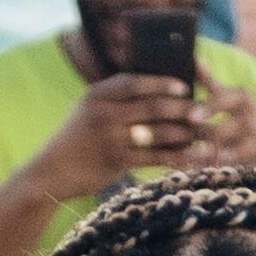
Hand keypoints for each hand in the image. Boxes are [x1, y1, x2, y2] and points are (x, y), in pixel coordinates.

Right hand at [31, 60, 220, 207]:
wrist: (50, 172)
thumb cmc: (74, 140)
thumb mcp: (87, 110)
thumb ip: (113, 100)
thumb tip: (152, 92)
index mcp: (98, 94)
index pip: (134, 82)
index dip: (161, 83)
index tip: (183, 86)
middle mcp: (105, 113)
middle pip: (153, 106)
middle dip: (182, 108)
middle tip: (204, 111)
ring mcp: (111, 137)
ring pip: (158, 132)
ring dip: (185, 134)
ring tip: (205, 135)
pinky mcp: (117, 161)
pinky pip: (155, 157)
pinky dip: (178, 158)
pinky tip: (193, 159)